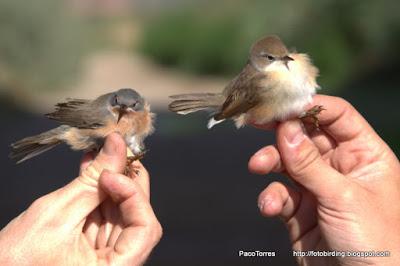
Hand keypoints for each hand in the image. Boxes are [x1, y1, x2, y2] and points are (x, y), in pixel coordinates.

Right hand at [0, 133, 161, 264]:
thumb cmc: (16, 260)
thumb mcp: (58, 213)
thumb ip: (92, 179)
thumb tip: (117, 144)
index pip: (146, 229)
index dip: (134, 196)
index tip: (112, 172)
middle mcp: (116, 264)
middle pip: (136, 216)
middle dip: (125, 180)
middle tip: (115, 152)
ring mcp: (106, 255)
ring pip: (122, 211)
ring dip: (111, 181)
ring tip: (99, 156)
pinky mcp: (94, 246)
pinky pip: (105, 214)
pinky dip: (99, 192)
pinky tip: (92, 170)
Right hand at [249, 95, 399, 265]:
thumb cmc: (375, 243)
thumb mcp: (343, 197)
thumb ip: (310, 163)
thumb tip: (285, 129)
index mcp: (364, 155)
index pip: (337, 116)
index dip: (310, 107)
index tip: (282, 104)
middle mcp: (340, 167)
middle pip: (306, 136)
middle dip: (282, 133)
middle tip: (257, 124)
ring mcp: (318, 188)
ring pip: (288, 163)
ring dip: (270, 162)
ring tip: (257, 167)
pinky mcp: (300, 210)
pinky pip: (280, 193)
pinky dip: (271, 197)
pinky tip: (270, 207)